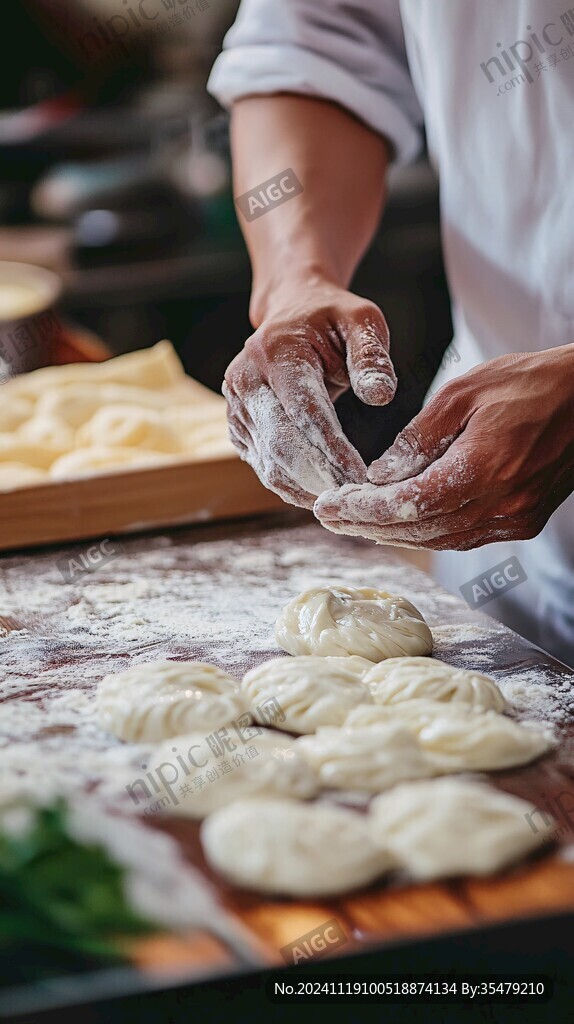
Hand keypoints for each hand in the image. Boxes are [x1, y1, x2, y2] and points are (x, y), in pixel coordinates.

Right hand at [223, 278, 396, 507]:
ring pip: (269, 462)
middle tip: (356, 500)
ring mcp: (235, 405)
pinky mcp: (237, 426)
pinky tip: (321, 494)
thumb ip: (372, 357)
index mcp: (276, 351)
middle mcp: (246, 380)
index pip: (305, 412)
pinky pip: (263, 465)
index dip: (332, 451)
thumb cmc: (332, 318)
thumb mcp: (361, 321)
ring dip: (306, 488)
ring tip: (343, 503)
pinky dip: (292, 485)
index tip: (361, 478)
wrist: (291, 312)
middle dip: (320, 477)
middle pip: (282, 444)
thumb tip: (380, 396)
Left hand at [314, 346, 573, 548]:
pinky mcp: (522, 521)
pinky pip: (464, 536)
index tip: (328, 507)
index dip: (363, 510)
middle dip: (369, 525)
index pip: (408, 505)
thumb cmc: (529, 383)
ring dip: (395, 533)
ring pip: (441, 540)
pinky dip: (429, 530)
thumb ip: (418, 438)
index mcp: (483, 470)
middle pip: (420, 530)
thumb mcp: (463, 392)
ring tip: (356, 519)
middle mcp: (500, 505)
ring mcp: (515, 519)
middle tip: (330, 515)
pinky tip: (401, 520)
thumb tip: (379, 476)